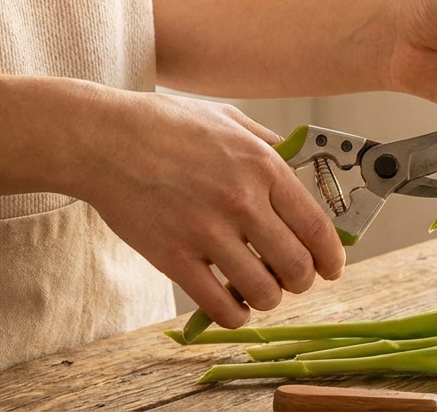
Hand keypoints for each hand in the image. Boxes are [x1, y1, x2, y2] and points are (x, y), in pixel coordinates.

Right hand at [76, 92, 344, 327]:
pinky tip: (234, 308)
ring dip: (268, 298)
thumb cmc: (167, 125)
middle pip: (296, 265)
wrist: (104, 139)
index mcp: (263, 167)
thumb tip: (306, 167)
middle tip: (293, 280)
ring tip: (261, 291)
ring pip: (262, 290)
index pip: (317, 227)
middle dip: (302, 281)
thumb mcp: (230, 120)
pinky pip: (218, 305)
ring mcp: (207, 231)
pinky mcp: (173, 256)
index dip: (332, 257)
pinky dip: (234, 315)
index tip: (332, 268)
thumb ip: (271, 144)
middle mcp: (242, 201)